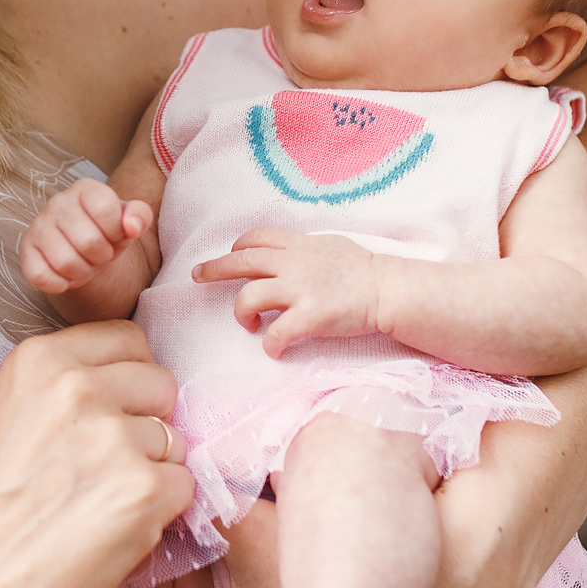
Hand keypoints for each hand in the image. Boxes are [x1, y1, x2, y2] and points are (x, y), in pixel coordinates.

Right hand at [0, 322, 191, 587]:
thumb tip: (139, 387)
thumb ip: (69, 388)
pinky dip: (161, 513)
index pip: (128, 340)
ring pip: (176, 439)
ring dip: (152, 472)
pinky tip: (114, 530)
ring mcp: (112, 436)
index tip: (107, 417)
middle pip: (161, 384)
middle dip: (147, 423)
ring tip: (100, 504)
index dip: (128, 383)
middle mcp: (77, 387)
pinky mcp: (143, 489)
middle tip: (105, 469)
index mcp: (40, 360)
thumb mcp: (11, 416)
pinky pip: (186, 486)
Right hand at [20, 180, 155, 293]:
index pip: (105, 209)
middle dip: (101, 257)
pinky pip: (41, 277)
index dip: (115, 231)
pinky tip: (65, 275)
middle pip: (88, 241)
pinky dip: (59, 284)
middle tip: (100, 255)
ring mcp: (38, 226)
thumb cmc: (107, 231)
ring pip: (65, 262)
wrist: (82, 247)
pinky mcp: (26, 252)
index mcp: (85, 189)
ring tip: (84, 264)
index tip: (114, 235)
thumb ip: (140, 216)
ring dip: (82, 272)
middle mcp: (57, 202)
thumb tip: (132, 226)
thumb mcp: (129, 221)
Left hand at [191, 228, 384, 356]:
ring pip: (249, 297)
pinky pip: (276, 333)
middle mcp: (294, 264)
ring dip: (241, 313)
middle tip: (197, 276)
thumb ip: (306, 250)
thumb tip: (291, 253)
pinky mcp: (310, 316)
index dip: (238, 245)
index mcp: (300, 246)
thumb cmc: (366, 271)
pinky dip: (270, 344)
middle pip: (242, 261)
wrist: (389, 290)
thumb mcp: (332, 246)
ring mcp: (300, 290)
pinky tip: (274, 350)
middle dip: (214, 268)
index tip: (230, 254)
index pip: (258, 237)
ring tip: (248, 324)